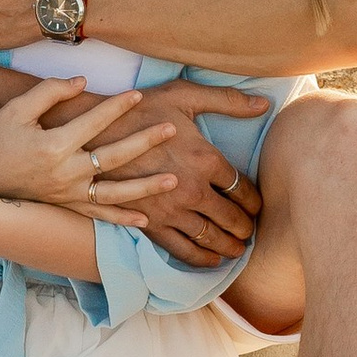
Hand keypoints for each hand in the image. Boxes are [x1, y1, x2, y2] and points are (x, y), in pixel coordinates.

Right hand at [0, 74, 177, 212]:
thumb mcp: (16, 109)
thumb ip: (49, 91)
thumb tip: (82, 81)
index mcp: (55, 146)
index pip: (95, 122)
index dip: (117, 106)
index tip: (138, 95)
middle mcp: (66, 173)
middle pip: (115, 157)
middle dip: (145, 142)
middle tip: (171, 130)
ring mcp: (67, 194)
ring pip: (114, 193)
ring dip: (146, 187)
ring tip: (173, 179)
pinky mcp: (64, 207)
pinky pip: (97, 217)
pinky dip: (121, 220)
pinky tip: (145, 221)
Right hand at [92, 83, 268, 266]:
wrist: (93, 133)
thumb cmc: (140, 110)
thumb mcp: (185, 95)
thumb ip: (227, 100)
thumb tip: (263, 105)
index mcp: (206, 159)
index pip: (242, 188)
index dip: (254, 201)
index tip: (257, 206)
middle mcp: (192, 190)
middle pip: (230, 218)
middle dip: (245, 227)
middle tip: (251, 231)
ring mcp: (170, 210)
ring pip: (209, 237)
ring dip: (228, 247)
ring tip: (238, 250)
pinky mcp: (148, 223)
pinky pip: (180, 249)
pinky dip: (199, 259)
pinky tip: (210, 261)